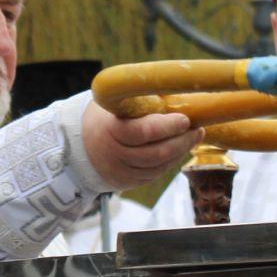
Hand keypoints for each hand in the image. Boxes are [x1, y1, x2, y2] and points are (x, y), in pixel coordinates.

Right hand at [81, 105, 200, 191]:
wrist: (79, 145)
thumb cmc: (105, 118)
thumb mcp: (116, 105)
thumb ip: (142, 101)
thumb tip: (179, 93)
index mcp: (110, 130)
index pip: (144, 131)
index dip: (168, 126)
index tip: (185, 119)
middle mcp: (114, 154)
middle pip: (156, 153)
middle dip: (182, 141)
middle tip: (197, 129)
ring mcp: (120, 172)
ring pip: (158, 167)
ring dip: (180, 152)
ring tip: (193, 137)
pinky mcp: (127, 183)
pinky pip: (154, 175)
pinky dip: (170, 162)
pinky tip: (178, 150)